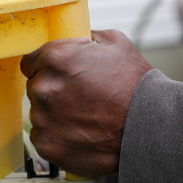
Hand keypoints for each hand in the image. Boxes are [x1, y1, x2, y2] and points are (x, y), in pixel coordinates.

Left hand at [20, 30, 152, 177]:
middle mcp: (44, 87)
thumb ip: (85, 38)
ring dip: (55, 115)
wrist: (152, 128)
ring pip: (39, 114)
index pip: (30, 62)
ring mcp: (44, 119)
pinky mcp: (48, 145)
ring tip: (85, 118)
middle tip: (79, 98)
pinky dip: (58, 136)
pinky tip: (81, 134)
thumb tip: (73, 39)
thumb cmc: (136, 86)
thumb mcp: (115, 44)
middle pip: (35, 88)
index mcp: (56, 59)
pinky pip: (43, 137)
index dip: (46, 68)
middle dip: (53, 91)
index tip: (61, 77)